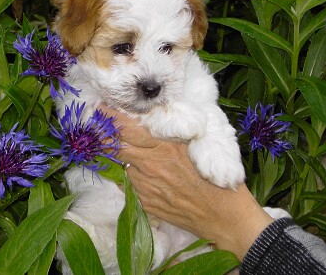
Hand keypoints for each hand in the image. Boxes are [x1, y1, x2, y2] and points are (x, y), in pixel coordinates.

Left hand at [99, 105, 272, 260]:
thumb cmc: (217, 177)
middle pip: (116, 145)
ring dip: (123, 156)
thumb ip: (172, 133)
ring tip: (134, 150)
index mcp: (165, 146)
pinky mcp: (145, 202)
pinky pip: (130, 183)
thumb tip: (148, 123)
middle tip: (105, 126)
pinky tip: (148, 175)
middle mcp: (150, 165)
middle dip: (108, 135)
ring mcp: (145, 186)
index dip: (110, 117)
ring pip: (122, 164)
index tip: (101, 108)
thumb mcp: (199, 146)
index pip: (126, 127)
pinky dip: (134, 176)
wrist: (224, 218)